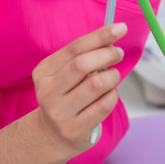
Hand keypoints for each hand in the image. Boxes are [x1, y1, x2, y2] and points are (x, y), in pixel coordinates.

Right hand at [31, 23, 126, 154]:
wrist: (53, 135)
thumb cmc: (67, 96)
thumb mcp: (66, 74)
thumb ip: (84, 56)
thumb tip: (112, 36)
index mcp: (44, 72)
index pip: (75, 48)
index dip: (100, 36)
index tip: (120, 28)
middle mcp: (47, 92)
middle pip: (83, 64)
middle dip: (107, 54)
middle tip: (119, 53)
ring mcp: (59, 113)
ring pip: (96, 84)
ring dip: (112, 76)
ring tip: (112, 76)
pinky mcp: (74, 130)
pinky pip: (104, 105)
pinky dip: (112, 96)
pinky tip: (108, 95)